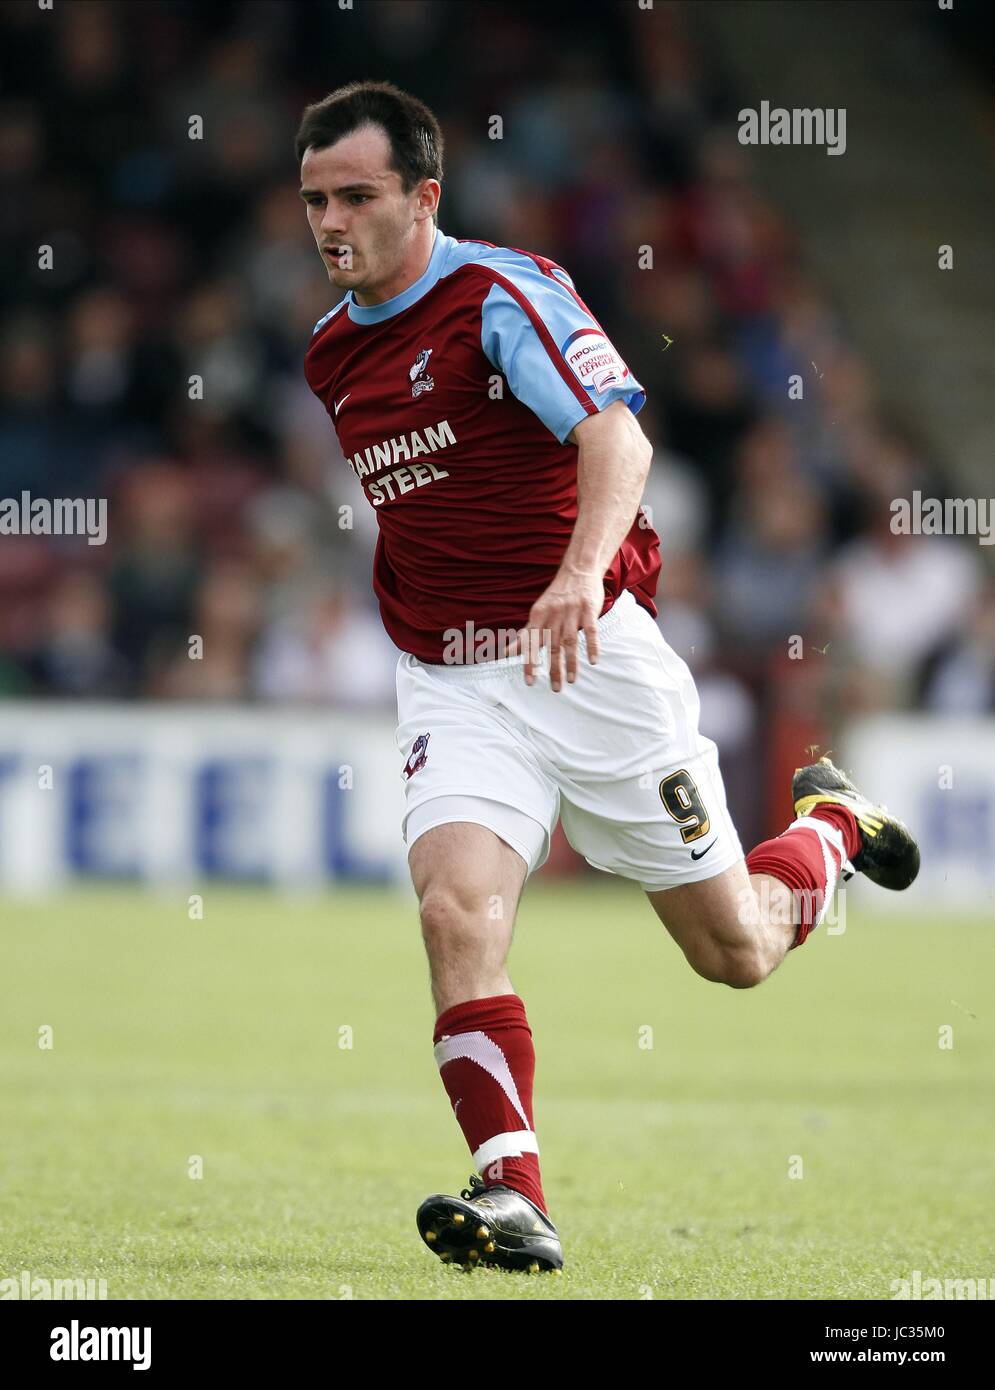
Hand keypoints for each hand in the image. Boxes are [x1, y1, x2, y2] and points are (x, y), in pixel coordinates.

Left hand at [513, 567, 603, 691]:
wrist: (578, 570)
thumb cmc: (557, 596)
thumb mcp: (538, 612)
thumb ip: (526, 634)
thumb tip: (507, 652)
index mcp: (538, 615)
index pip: (531, 643)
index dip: (529, 662)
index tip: (529, 681)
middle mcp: (554, 614)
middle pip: (551, 646)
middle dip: (552, 668)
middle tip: (555, 688)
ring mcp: (572, 611)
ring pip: (570, 641)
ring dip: (571, 662)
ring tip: (571, 680)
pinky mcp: (589, 609)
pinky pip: (590, 630)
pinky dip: (592, 646)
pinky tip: (593, 661)